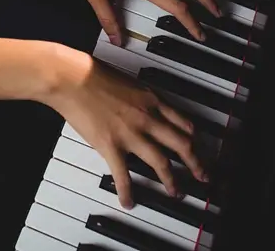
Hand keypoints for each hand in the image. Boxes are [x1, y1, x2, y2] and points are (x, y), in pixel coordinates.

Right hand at [44, 48, 208, 207]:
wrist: (72, 77)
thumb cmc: (93, 73)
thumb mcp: (127, 81)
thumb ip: (139, 96)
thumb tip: (142, 106)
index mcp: (151, 99)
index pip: (184, 123)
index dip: (195, 139)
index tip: (197, 147)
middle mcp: (147, 118)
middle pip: (182, 145)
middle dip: (196, 163)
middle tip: (202, 175)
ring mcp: (131, 134)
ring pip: (162, 162)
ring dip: (172, 180)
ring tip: (176, 192)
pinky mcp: (111, 146)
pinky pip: (123, 175)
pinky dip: (128, 191)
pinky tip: (129, 202)